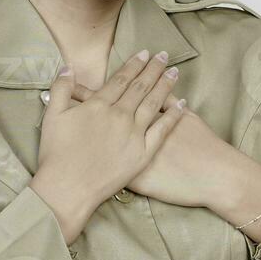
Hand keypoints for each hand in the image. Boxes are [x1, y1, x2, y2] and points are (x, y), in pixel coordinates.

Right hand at [28, 49, 186, 242]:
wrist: (68, 188)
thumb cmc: (56, 154)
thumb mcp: (51, 116)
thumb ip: (61, 89)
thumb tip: (69, 67)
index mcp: (98, 105)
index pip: (120, 79)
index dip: (133, 65)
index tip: (143, 53)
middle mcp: (119, 115)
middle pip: (140, 87)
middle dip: (153, 69)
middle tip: (164, 56)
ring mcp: (134, 134)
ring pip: (154, 103)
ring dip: (165, 85)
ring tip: (174, 72)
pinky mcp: (143, 153)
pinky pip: (163, 130)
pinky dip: (174, 116)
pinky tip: (182, 104)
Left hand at [61, 77, 248, 211]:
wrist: (211, 175)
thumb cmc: (201, 147)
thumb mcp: (184, 117)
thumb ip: (166, 105)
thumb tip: (156, 92)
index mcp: (141, 117)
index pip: (110, 98)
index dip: (88, 91)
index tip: (69, 82)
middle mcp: (131, 134)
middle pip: (96, 119)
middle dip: (74, 109)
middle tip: (49, 96)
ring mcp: (129, 156)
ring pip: (96, 142)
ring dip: (75, 132)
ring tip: (54, 124)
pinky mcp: (132, 177)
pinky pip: (103, 168)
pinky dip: (88, 164)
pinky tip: (74, 162)